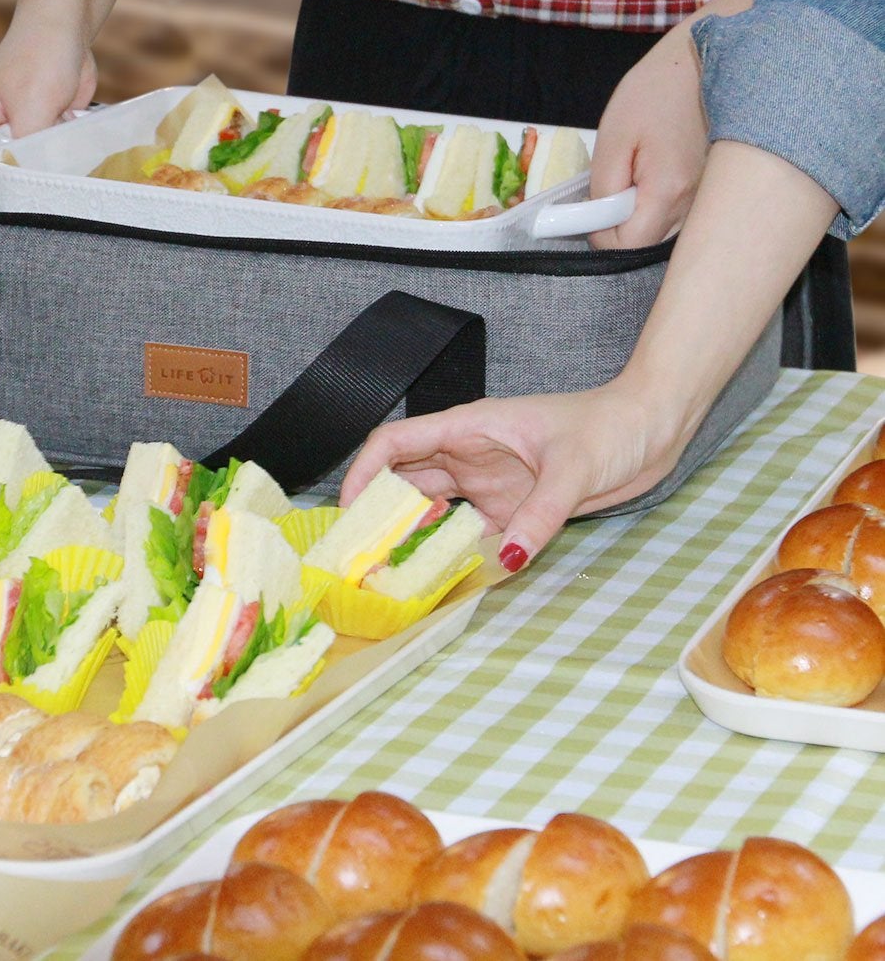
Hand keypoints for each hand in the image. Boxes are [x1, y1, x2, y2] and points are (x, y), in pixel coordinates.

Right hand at [0, 17, 97, 171]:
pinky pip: (50, 150)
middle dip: (36, 166)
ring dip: (54, 155)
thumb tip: (32, 179)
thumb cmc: (41, 56)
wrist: (65, 25)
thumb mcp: (32, 106)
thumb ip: (26, 148)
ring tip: (66, 136)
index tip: (42, 183)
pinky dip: (64, 145)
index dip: (13, 180)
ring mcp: (15, 128)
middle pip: (10, 168)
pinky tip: (72, 130)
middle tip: (60, 159)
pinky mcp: (38, 125)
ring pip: (34, 161)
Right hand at [339, 384, 678, 570]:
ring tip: (387, 571)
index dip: (365, 472)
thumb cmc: (610, 425)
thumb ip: (539, 514)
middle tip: (358, 555)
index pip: (396, 443)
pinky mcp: (511, 505)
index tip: (350, 510)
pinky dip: (452, 552)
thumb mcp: (574, 467)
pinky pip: (469, 531)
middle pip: (404, 480)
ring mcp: (487, 481)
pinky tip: (440, 576)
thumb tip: (506, 560)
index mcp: (468, 426)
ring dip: (410, 535)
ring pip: (432, 508)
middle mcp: (468, 453)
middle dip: (377, 512)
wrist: (651, 427)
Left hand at [588, 25, 708, 248]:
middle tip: (615, 185)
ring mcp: (709, 199)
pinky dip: (660, 205)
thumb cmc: (654, 92)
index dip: (600, 232)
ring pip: (663, 233)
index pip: (627, 246)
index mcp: (668, 191)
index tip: (593, 204)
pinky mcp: (713, 191)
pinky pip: (679, 216)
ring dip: (641, 214)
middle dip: (621, 226)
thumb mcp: (614, 136)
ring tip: (638, 171)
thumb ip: (603, 185)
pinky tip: (657, 173)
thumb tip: (596, 222)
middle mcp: (696, 205)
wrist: (707, 62)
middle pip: (647, 245)